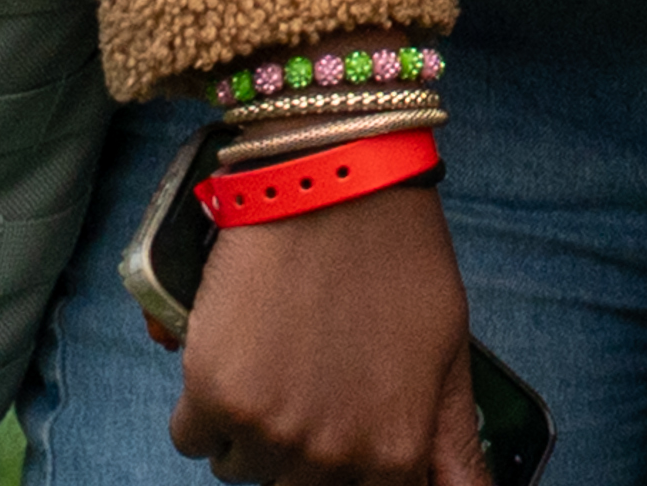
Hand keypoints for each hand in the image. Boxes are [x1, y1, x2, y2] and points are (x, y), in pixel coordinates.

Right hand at [170, 180, 488, 485]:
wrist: (335, 189)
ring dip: (254, 430)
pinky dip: (207, 409)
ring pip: (242, 469)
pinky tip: (242, 355)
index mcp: (394, 451)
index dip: (353, 471)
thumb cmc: (400, 263)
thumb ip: (453, 444)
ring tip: (285, 359)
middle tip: (317, 382)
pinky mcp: (211, 400)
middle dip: (303, 450)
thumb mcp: (449, 354)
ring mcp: (269, 432)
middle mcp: (329, 457)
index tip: (345, 427)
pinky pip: (193, 439)